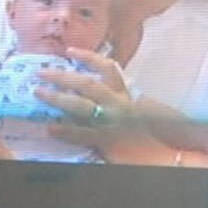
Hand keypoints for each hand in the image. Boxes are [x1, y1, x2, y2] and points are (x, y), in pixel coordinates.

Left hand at [37, 50, 207, 163]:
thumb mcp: (143, 112)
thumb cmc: (156, 135)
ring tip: (39, 93)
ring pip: (80, 104)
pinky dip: (64, 130)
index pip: (109, 68)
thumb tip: (105, 91)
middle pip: (87, 83)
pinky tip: (51, 127)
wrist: (169, 155)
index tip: (70, 51)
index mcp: (128, 95)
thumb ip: (125, 100)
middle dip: (62, 76)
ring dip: (57, 98)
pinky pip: (81, 133)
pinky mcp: (108, 141)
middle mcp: (120, 104)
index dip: (88, 57)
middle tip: (41, 71)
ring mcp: (113, 122)